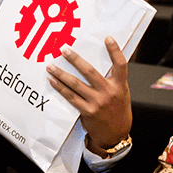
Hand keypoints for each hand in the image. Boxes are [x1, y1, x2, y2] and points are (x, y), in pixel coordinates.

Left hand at [47, 37, 130, 152]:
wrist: (116, 134)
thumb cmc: (117, 111)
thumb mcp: (122, 93)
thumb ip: (112, 80)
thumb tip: (100, 62)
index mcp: (120, 85)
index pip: (120, 65)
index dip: (115, 51)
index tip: (107, 39)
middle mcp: (109, 92)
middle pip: (90, 72)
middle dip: (75, 60)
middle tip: (64, 50)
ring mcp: (98, 102)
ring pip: (76, 84)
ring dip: (61, 74)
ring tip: (50, 66)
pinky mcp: (87, 111)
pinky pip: (71, 97)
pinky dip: (60, 88)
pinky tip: (53, 81)